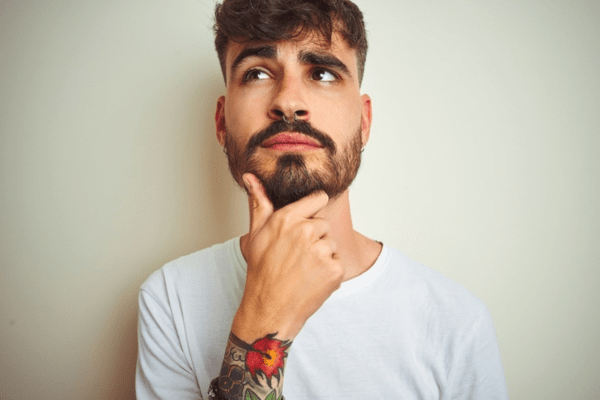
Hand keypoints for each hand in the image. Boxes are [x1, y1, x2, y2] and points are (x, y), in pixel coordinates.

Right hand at [232, 173, 343, 341]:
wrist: (270, 309)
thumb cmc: (261, 272)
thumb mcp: (256, 234)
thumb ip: (258, 202)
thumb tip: (250, 176)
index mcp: (287, 218)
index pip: (318, 198)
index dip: (313, 211)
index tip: (306, 225)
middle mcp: (306, 231)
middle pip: (324, 225)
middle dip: (315, 238)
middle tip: (296, 256)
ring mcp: (322, 250)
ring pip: (332, 244)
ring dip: (322, 256)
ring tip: (303, 270)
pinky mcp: (335, 269)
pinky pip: (338, 263)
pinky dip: (329, 273)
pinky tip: (312, 280)